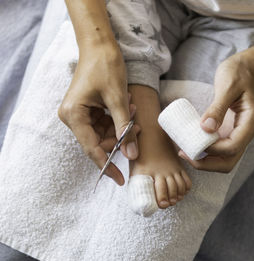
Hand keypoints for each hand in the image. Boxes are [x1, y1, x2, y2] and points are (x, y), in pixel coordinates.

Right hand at [58, 43, 138, 184]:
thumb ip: (125, 128)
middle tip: (137, 129)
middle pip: (98, 142)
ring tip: (133, 110)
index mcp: (73, 116)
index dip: (107, 165)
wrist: (100, 44)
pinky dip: (119, 120)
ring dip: (121, 127)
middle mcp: (73, 117)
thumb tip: (131, 154)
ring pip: (104, 134)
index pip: (91, 149)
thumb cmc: (106, 66)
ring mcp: (80, 114)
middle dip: (120, 138)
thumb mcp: (118, 99)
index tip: (121, 179)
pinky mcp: (88, 110)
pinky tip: (128, 107)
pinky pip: (105, 124)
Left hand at [179, 51, 253, 172]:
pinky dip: (206, 152)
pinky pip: (220, 149)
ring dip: (206, 161)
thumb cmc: (239, 73)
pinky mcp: (230, 131)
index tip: (192, 142)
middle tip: (185, 154)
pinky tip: (192, 145)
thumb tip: (205, 129)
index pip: (232, 147)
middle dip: (207, 164)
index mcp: (250, 122)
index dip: (212, 150)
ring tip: (186, 152)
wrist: (249, 67)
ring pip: (225, 159)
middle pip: (229, 161)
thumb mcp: (227, 86)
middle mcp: (246, 133)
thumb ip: (217, 108)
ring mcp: (239, 134)